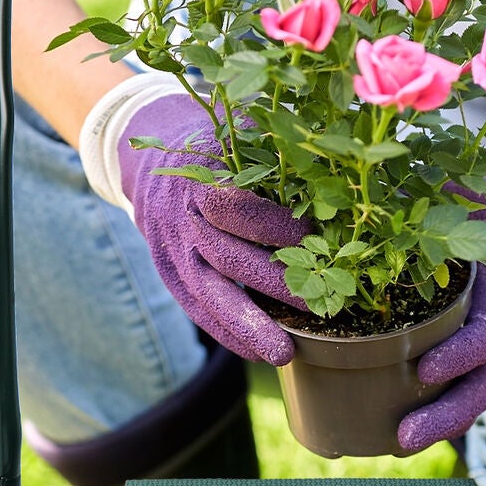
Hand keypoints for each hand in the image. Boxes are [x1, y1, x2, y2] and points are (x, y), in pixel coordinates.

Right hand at [120, 93, 307, 364]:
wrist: (152, 161)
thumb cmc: (215, 145)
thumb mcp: (239, 130)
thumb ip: (277, 145)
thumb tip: (333, 161)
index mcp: (199, 177)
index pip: (234, 207)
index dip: (274, 225)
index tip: (314, 239)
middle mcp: (182, 219)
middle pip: (225, 257)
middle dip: (272, 284)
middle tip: (316, 305)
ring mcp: (172, 252)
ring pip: (208, 293)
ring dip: (247, 326)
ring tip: (284, 355)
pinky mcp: (170, 275)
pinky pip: (197, 310)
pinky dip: (226, 334)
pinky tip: (257, 354)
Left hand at [397, 192, 485, 451]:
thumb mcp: (477, 194)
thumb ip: (441, 194)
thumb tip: (382, 186)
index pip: (485, 333)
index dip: (458, 354)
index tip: (421, 370)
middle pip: (482, 385)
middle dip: (445, 415)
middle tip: (404, 436)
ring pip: (475, 399)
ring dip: (440, 425)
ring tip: (398, 444)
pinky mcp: (485, 364)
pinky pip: (466, 394)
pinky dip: (441, 416)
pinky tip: (401, 433)